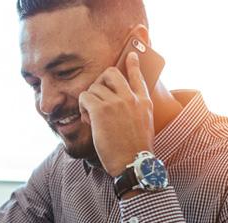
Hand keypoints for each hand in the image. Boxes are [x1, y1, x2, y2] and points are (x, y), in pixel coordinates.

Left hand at [78, 52, 154, 176]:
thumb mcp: (145, 124)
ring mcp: (116, 102)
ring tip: (92, 116)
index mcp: (143, 102)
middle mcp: (130, 98)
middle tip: (96, 96)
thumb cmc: (135, 150)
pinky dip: (82, 108)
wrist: (132, 162)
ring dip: (89, 100)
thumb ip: (136, 110)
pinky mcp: (101, 110)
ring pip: (94, 87)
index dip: (133, 64)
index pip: (138, 76)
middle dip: (100, 81)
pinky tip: (88, 119)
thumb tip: (123, 104)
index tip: (130, 55)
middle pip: (111, 73)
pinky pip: (84, 97)